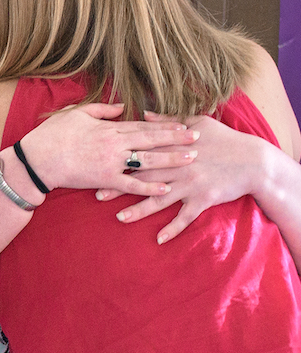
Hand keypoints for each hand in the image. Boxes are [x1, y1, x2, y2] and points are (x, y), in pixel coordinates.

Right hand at [16, 103, 197, 196]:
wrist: (37, 160)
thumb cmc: (52, 135)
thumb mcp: (75, 114)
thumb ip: (101, 110)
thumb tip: (122, 107)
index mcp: (108, 128)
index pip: (142, 125)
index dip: (165, 124)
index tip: (184, 123)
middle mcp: (114, 144)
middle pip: (151, 140)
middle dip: (176, 138)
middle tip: (198, 137)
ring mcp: (111, 162)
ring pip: (147, 161)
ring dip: (170, 160)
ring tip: (191, 159)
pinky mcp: (105, 180)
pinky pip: (131, 184)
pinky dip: (149, 187)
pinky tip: (165, 188)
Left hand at [106, 113, 273, 242]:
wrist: (255, 161)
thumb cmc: (226, 139)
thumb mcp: (197, 122)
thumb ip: (168, 121)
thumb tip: (144, 113)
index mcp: (174, 146)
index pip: (141, 153)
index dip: (120, 159)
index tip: (99, 165)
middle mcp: (179, 166)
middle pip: (143, 177)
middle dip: (120, 186)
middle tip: (97, 194)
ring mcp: (191, 184)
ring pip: (159, 199)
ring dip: (139, 210)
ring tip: (120, 218)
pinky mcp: (204, 199)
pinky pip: (185, 217)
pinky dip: (173, 228)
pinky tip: (159, 239)